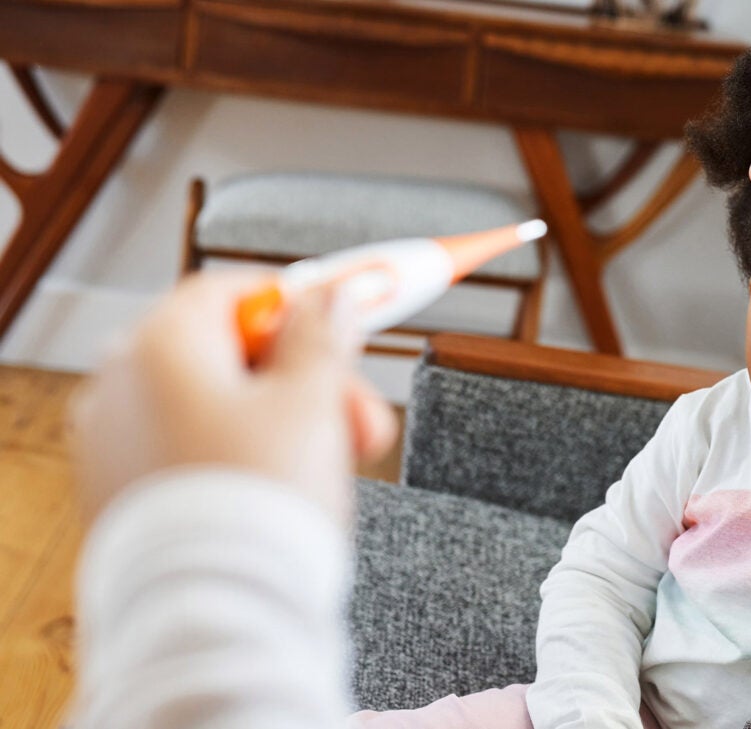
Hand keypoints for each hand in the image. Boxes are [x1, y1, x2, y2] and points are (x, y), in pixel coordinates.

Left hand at [71, 271, 397, 524]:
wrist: (217, 611)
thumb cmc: (262, 501)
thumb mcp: (313, 401)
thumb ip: (322, 337)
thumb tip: (331, 296)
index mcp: (161, 344)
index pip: (231, 291)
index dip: (295, 305)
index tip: (340, 324)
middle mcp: (119, 384)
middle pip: (227, 355)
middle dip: (305, 382)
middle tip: (360, 421)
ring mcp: (109, 444)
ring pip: (211, 408)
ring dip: (280, 423)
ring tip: (336, 467)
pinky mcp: (115, 496)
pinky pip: (185, 453)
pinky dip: (235, 459)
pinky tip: (282, 494)